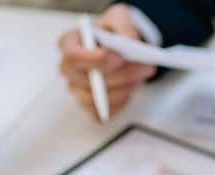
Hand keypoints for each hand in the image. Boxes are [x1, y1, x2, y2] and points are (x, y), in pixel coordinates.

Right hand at [57, 3, 155, 120]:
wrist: (118, 46)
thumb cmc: (112, 32)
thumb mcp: (119, 20)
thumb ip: (124, 29)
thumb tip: (130, 43)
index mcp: (68, 44)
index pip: (73, 56)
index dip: (95, 60)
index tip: (118, 57)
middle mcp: (69, 69)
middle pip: (88, 80)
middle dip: (120, 75)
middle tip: (145, 66)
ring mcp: (77, 90)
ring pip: (97, 99)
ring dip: (124, 89)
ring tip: (142, 75)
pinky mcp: (89, 106)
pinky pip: (103, 113)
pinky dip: (120, 103)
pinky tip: (131, 89)